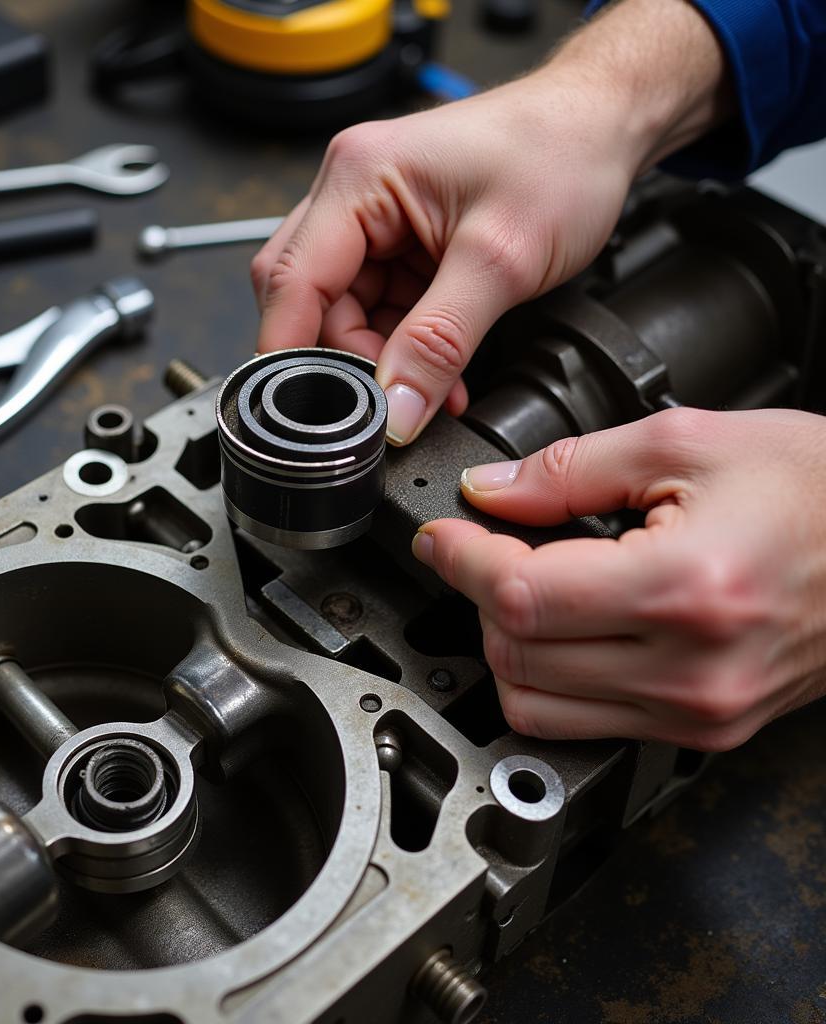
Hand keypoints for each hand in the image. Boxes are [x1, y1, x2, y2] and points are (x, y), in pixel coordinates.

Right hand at [250, 0, 729, 444]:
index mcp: (359, 176)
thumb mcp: (500, 260)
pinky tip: (437, 369)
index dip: (290, 352)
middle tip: (391, 399)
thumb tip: (395, 409)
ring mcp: (374, 218)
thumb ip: (440, 342)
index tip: (307, 411)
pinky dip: (403, 346)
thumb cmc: (562, 154)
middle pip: (309, 300)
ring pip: (344, 312)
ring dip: (381, 358)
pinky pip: (379, 308)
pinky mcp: (399, 241)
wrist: (604, 128)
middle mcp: (353, 192)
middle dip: (346, 358)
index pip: (291, 279)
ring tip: (432, 387)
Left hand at [412, 408, 825, 750]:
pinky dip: (549, 678)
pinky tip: (564, 629)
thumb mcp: (687, 444)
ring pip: (534, 705)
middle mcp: (689, 670)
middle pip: (515, 654)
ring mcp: (696, 712)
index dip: (460, 560)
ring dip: (505, 645)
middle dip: (476, 596)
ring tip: (522, 588)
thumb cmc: (818, 488)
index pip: (520, 596)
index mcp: (684, 588)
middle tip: (481, 548)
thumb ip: (568, 470)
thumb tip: (491, 493)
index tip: (442, 536)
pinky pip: (582, 725)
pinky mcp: (701, 730)